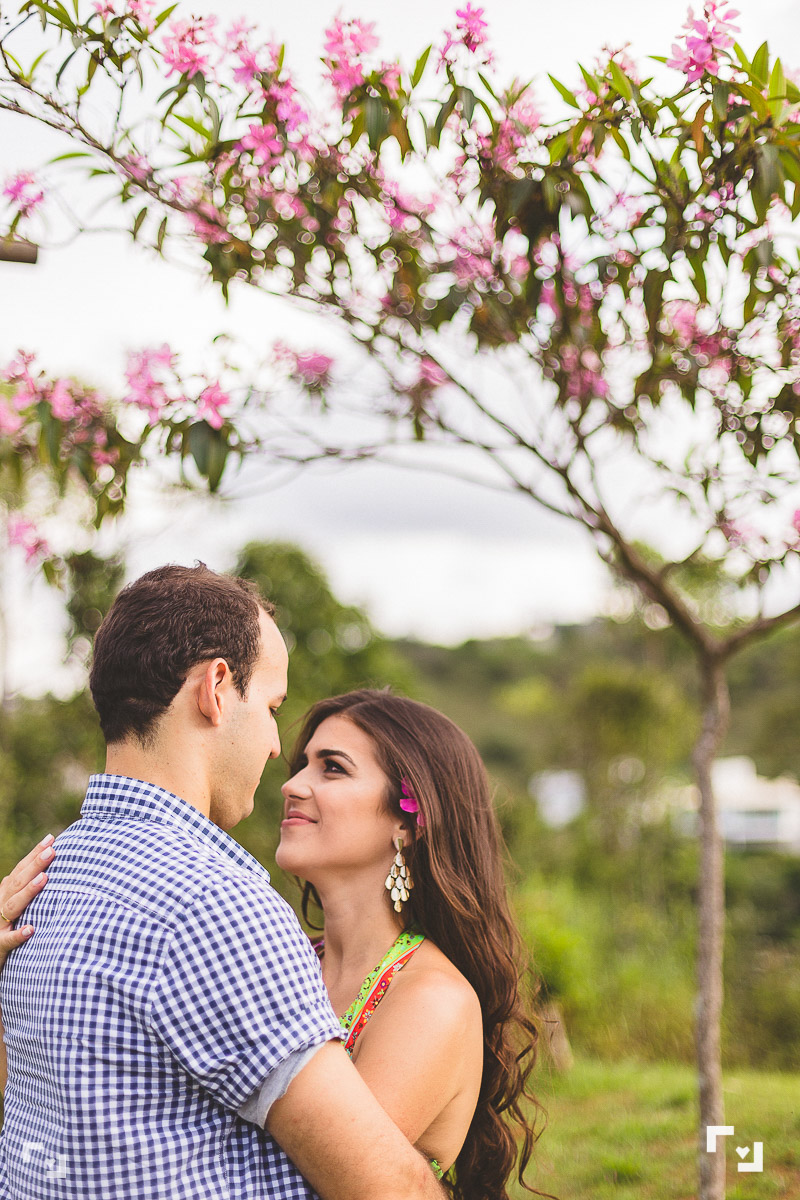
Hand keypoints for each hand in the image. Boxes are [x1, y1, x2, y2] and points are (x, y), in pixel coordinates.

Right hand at [0, 835, 54, 969]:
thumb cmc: (5, 930)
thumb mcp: (13, 908)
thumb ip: (23, 891)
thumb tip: (42, 871)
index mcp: (4, 895)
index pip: (20, 871)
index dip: (34, 855)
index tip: (51, 839)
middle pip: (17, 883)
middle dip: (34, 865)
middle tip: (52, 851)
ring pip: (12, 907)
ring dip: (28, 892)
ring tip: (44, 879)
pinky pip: (8, 940)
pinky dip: (18, 934)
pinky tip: (31, 929)